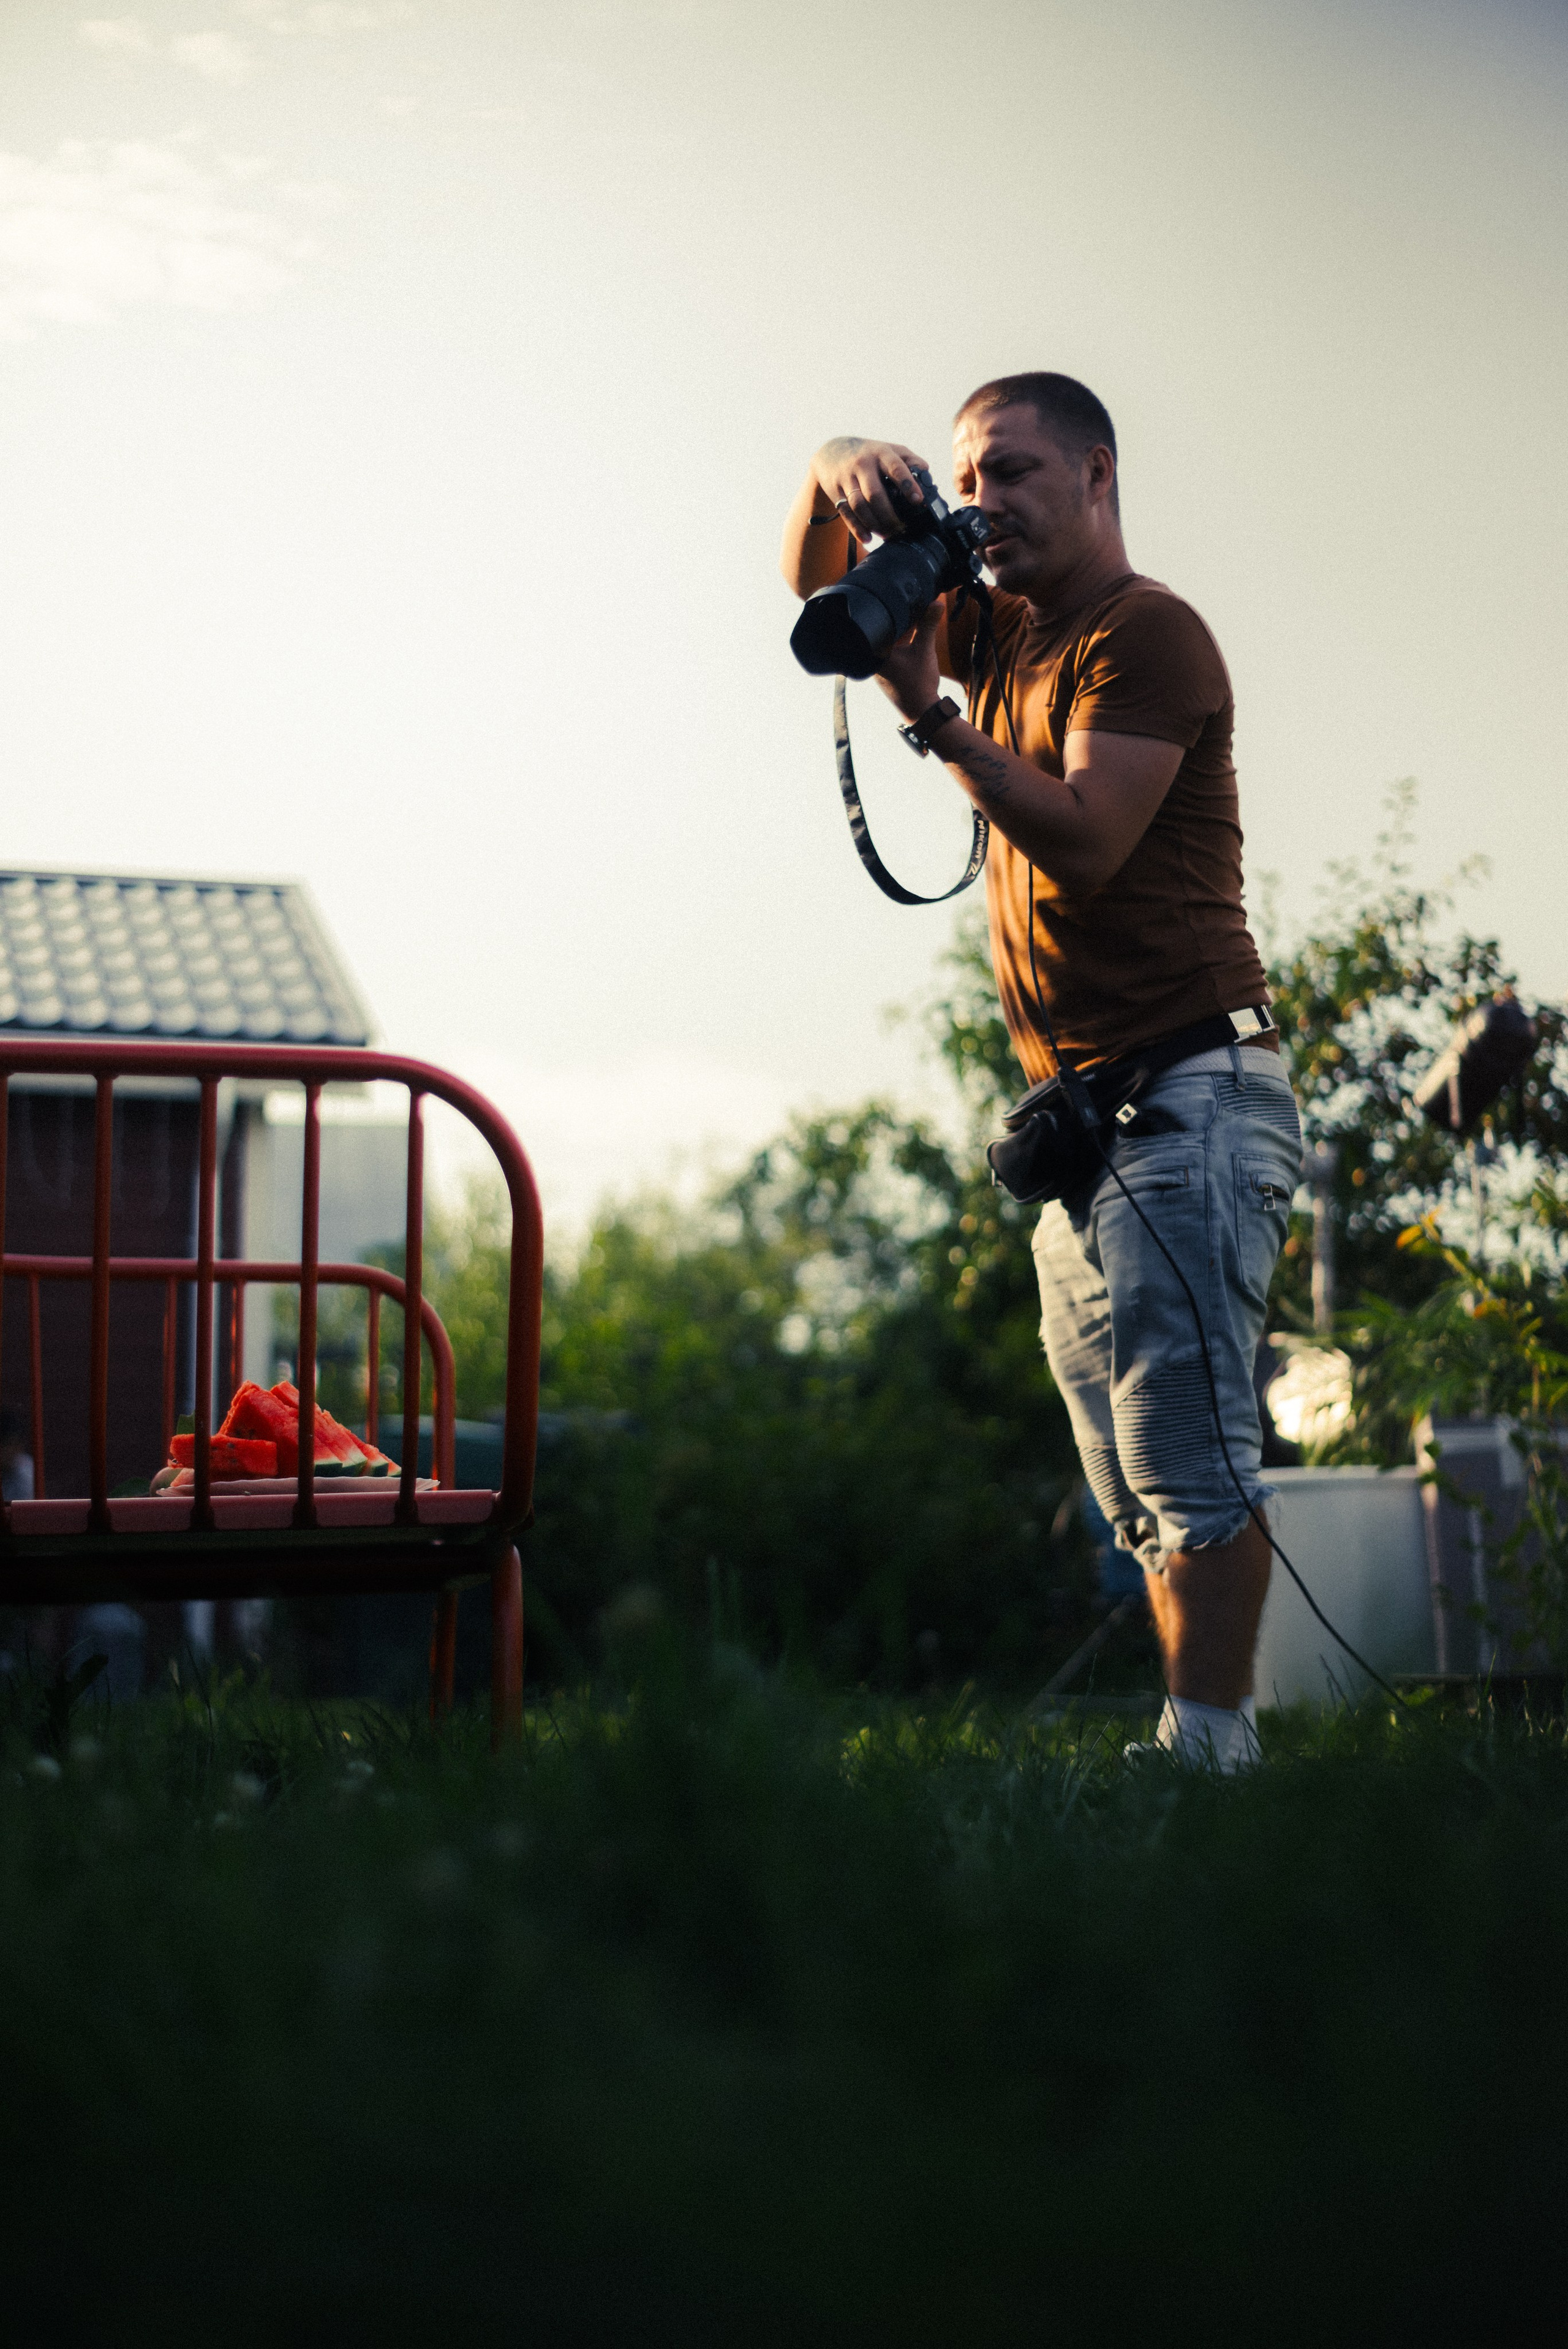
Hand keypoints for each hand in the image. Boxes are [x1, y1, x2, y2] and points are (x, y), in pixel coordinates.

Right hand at [811, 435, 929, 544]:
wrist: (832, 452)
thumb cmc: (869, 454)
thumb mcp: (889, 450)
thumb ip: (909, 460)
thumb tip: (926, 474)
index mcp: (881, 453)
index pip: (895, 468)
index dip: (907, 484)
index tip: (917, 500)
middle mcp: (863, 465)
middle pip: (875, 494)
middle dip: (889, 515)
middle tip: (901, 528)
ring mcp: (847, 478)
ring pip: (859, 506)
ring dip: (874, 524)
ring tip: (886, 534)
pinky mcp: (836, 492)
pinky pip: (846, 513)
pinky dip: (857, 528)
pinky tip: (867, 538)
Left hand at [874, 604, 942, 723]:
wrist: (921, 712)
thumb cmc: (919, 683)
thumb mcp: (925, 649)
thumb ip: (928, 624)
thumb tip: (937, 601)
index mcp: (875, 652)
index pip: (878, 624)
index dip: (889, 610)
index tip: (898, 600)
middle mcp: (872, 660)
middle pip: (882, 632)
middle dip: (896, 620)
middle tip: (907, 606)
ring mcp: (878, 667)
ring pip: (887, 643)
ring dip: (899, 632)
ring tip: (912, 618)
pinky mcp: (886, 673)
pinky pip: (891, 652)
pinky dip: (900, 644)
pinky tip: (911, 637)